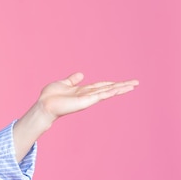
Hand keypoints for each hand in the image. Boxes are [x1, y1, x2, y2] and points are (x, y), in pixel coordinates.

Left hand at [13, 72, 137, 161]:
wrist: (44, 105)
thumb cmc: (50, 96)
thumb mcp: (63, 83)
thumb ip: (72, 80)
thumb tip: (81, 74)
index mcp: (83, 90)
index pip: (101, 85)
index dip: (112, 83)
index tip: (123, 82)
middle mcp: (88, 95)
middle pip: (108, 88)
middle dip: (122, 85)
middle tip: (136, 83)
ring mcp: (88, 98)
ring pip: (108, 91)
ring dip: (121, 88)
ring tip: (133, 85)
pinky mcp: (86, 101)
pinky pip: (101, 94)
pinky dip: (111, 91)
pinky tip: (120, 88)